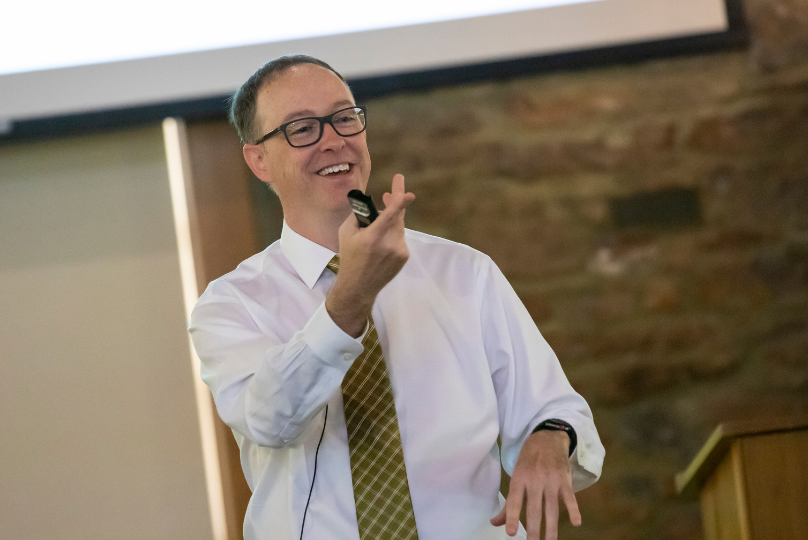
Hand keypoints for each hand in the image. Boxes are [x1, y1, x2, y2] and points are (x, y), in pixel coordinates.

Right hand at [325, 174, 414, 336]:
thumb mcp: (345, 233)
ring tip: (378, 223)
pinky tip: (382, 242)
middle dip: (395, 203)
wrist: (359, 286)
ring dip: (391, 221)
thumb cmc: (350, 257)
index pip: (391, 214)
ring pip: (399, 226)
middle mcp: (389, 244)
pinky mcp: (404, 256)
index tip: (409, 193)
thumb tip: (372, 205)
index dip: (401, 201)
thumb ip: (358, 215)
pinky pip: (400, 237)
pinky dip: (392, 235)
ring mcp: (399, 251)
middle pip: (397, 216)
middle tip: (388, 193)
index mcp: (373, 237)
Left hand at [491, 430, 580, 539]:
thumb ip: (508, 503)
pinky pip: (570, 497)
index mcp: (519, 479)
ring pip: (551, 508)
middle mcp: (534, 480)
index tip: (510, 533)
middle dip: (533, 529)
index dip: (511, 517)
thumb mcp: (516, 476)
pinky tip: (576, 523)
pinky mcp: (564, 479)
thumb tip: (495, 523)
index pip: (514, 501)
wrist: (547, 438)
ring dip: (551, 527)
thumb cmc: (528, 461)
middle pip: (534, 509)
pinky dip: (574, 510)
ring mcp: (550, 480)